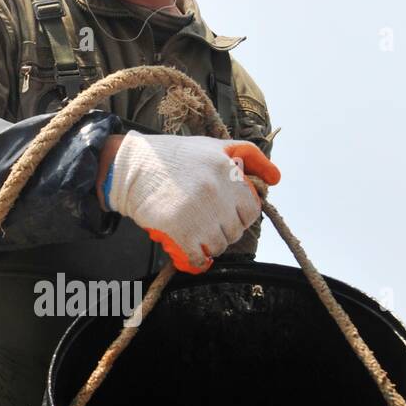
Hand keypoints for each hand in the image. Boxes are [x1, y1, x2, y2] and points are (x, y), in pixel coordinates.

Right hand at [107, 133, 280, 272]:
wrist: (130, 167)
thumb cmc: (172, 157)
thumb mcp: (213, 146)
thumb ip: (249, 156)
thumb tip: (275, 178)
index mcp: (228, 169)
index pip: (251, 210)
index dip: (239, 216)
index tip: (225, 214)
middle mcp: (216, 190)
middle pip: (235, 231)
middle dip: (223, 230)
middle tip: (205, 222)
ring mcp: (198, 211)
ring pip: (218, 245)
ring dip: (207, 244)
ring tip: (193, 231)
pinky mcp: (179, 229)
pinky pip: (198, 257)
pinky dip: (194, 258)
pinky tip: (185, 248)